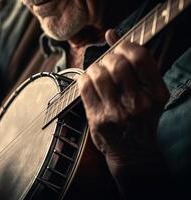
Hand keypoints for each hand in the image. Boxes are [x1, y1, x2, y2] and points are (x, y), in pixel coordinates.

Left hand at [78, 30, 169, 173]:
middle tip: (107, 63)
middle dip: (108, 58)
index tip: (119, 48)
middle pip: (117, 63)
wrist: (133, 152)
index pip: (140, 57)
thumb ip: (134, 63)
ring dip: (95, 68)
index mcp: (156, 93)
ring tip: (98, 73)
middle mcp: (138, 103)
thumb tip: (111, 33)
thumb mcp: (149, 91)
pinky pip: (84, 87)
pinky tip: (90, 82)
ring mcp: (117, 112)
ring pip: (98, 73)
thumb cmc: (141, 117)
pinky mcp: (98, 119)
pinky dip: (84, 78)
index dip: (125, 46)